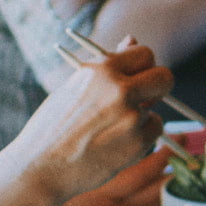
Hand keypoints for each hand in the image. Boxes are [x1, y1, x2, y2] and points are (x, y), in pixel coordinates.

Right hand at [16, 42, 169, 205]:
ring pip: (156, 108)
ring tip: (108, 128)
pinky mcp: (138, 142)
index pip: (144, 54)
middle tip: (147, 97)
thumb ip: (108, 66)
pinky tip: (116, 142)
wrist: (40, 166)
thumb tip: (132, 39)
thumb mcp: (75, 86)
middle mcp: (120, 89)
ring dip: (141, 116)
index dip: (144, 66)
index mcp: (101, 70)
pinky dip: (142, 135)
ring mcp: (131, 117)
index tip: (139, 76)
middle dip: (159, 86)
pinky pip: (154, 130)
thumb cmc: (54, 125)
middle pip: (165, 77)